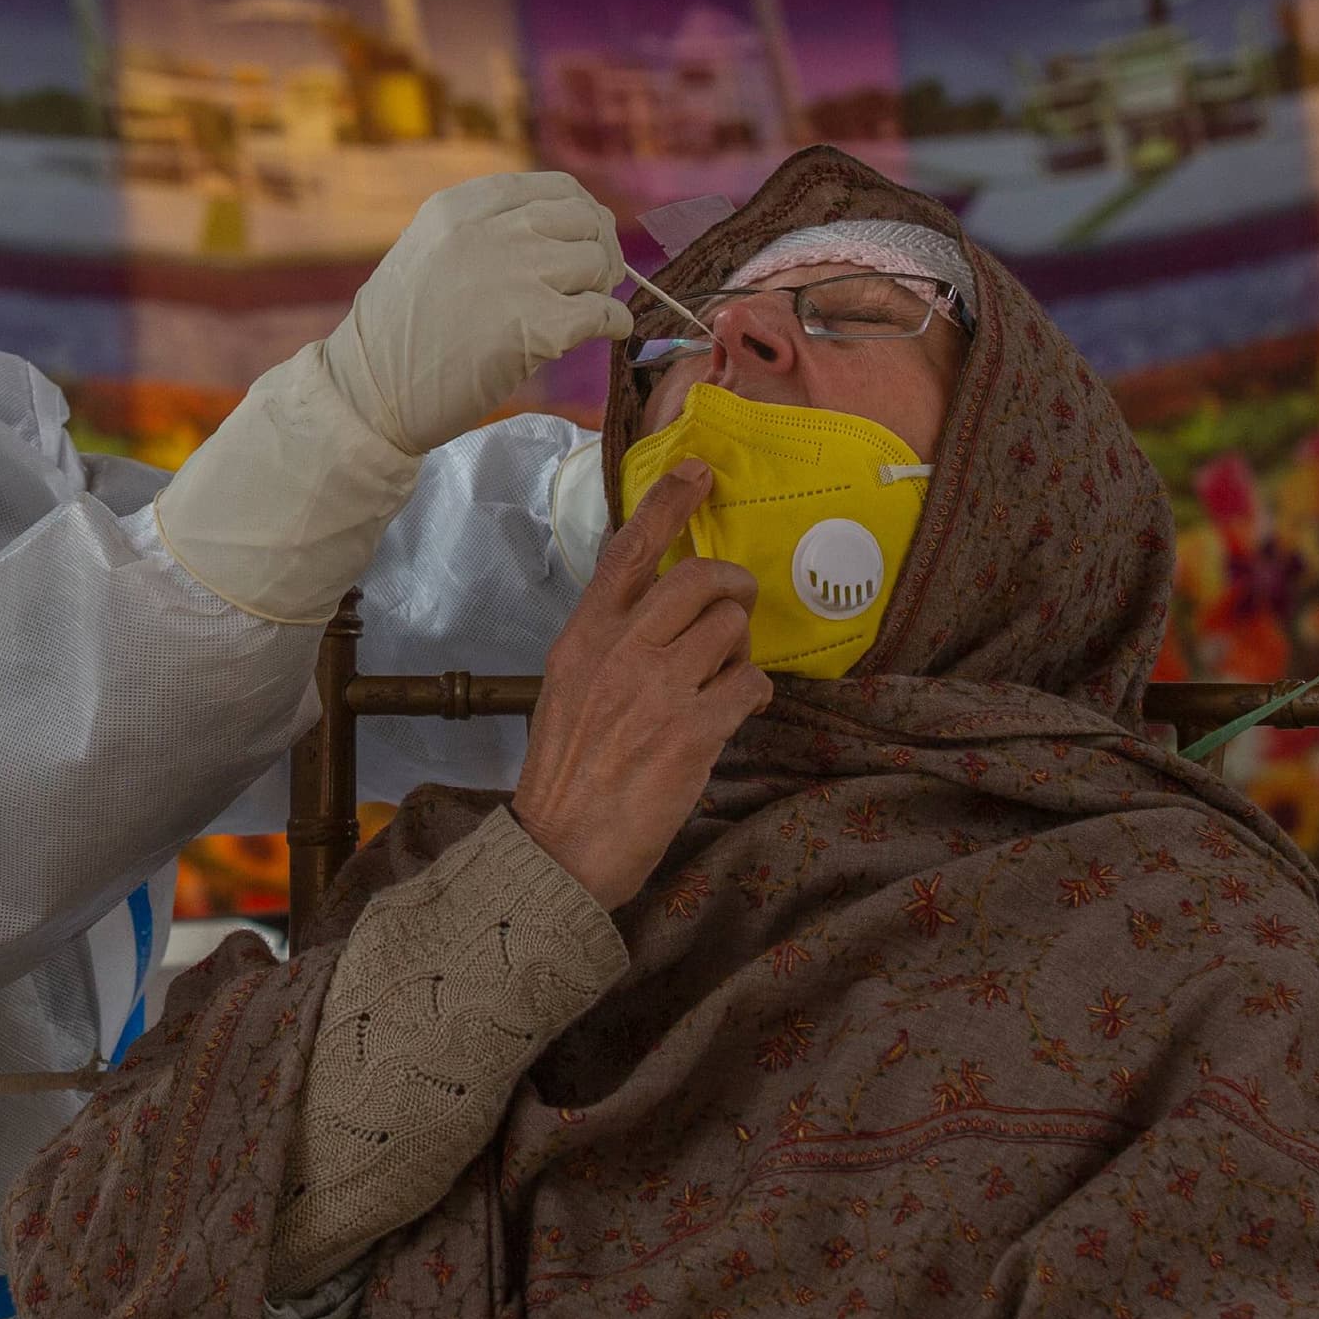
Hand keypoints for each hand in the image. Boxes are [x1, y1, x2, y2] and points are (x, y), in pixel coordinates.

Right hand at [323, 173, 628, 458]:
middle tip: (595, 278)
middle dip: (600, 247)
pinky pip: (602, 312)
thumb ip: (485, 230)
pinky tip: (605, 332)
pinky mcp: (535, 325)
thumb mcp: (430, 250)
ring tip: (589, 308)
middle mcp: (490, 230)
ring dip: (602, 287)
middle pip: (584, 220)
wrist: (369, 392)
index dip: (583, 213)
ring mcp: (515, 274)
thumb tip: (567, 230)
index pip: (555, 188)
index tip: (587, 238)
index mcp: (461, 206)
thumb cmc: (397, 331)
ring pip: (596, 262)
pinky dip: (613, 323)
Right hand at [510, 461, 770, 907]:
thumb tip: (664, 612)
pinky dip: (755, 692)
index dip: (669, 503)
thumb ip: (609, 643)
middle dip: (732, 586)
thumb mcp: (568, 687)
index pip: (629, 550)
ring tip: (727, 674)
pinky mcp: (694, 731)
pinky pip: (751, 683)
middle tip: (737, 608)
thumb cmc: (567, 771)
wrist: (563, 847)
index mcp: (582, 635)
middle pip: (698, 578)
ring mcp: (657, 689)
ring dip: (742, 647)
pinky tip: (739, 710)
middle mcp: (619, 650)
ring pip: (731, 629)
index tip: (699, 471)